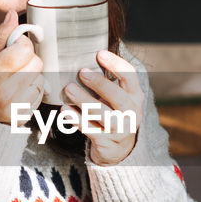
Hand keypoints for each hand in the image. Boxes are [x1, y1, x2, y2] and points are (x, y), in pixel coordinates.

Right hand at [0, 10, 44, 123]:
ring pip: (41, 78)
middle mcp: (5, 93)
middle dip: (26, 58)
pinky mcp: (23, 116)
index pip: (25, 50)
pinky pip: (39, 94)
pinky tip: (15, 90)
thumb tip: (13, 15)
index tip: (11, 46)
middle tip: (11, 62)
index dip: (21, 43)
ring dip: (30, 74)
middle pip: (36, 63)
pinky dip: (31, 89)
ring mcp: (16, 107)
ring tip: (12, 78)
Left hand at [61, 50, 144, 165]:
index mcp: (135, 96)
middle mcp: (132, 112)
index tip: (99, 53)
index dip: (116, 64)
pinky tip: (65, 110)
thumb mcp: (118, 97)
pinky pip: (89, 129)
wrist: (118, 148)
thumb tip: (82, 57)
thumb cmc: (114, 113)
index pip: (130, 77)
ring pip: (102, 114)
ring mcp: (120, 129)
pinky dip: (76, 119)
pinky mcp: (106, 141)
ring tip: (68, 89)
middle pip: (118, 97)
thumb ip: (108, 81)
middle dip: (100, 84)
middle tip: (82, 72)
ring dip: (84, 100)